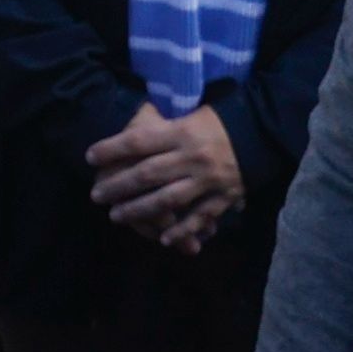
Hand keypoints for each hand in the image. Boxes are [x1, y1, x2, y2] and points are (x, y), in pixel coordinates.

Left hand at [85, 99, 240, 248]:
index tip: (90, 157)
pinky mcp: (224, 197)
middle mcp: (192, 156)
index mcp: (182, 131)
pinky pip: (199, 217)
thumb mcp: (189, 113)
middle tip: (96, 195)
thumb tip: (128, 127)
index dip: (111, 149)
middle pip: (147, 174)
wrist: (263, 131)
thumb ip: (161, 124)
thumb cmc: (218, 119)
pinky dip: (181, 230)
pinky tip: (163, 238)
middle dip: (118, 186)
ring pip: (168, 200)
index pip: (139, 141)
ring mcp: (208, 180)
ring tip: (117, 216)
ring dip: (139, 211)